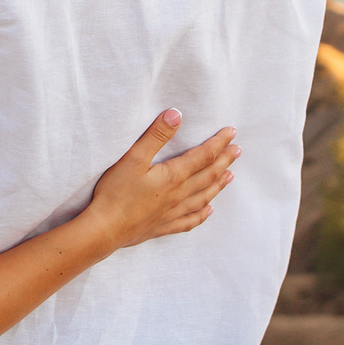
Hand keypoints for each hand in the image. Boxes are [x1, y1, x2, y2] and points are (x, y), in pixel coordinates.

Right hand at [83, 111, 237, 248]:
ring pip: (203, 196)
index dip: (218, 143)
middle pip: (208, 175)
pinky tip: (209, 211)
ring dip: (218, 185)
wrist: (106, 230)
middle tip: (237, 150)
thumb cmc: (116, 193)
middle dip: (224, 161)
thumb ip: (156, 136)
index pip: (203, 156)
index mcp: (173, 176)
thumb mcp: (133, 158)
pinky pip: (190, 220)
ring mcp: (172, 212)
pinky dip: (202, 214)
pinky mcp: (163, 226)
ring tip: (230, 176)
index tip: (231, 133)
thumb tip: (176, 115)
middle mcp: (179, 195)